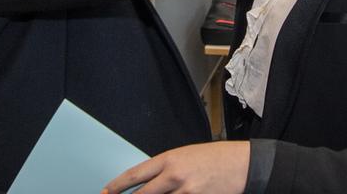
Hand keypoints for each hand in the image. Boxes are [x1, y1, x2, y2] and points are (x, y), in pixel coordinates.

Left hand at [101, 141, 249, 193]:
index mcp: (170, 159)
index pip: (136, 175)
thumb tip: (149, 183)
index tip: (105, 192)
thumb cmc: (215, 158)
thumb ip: (167, 169)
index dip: (117, 186)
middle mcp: (174, 176)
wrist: (241, 165)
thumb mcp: (186, 156)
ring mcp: (185, 193)